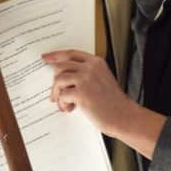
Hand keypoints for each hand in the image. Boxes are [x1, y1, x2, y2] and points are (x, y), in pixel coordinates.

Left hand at [43, 49, 165, 158]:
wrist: (124, 116)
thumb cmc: (112, 102)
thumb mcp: (101, 79)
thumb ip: (85, 74)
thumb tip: (62, 77)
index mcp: (96, 61)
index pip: (71, 54)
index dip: (56, 55)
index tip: (46, 57)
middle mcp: (91, 67)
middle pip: (61, 67)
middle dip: (55, 82)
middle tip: (55, 95)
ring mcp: (86, 79)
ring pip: (58, 80)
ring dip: (57, 94)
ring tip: (65, 104)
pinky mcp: (82, 93)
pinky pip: (62, 95)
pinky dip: (63, 104)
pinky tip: (70, 109)